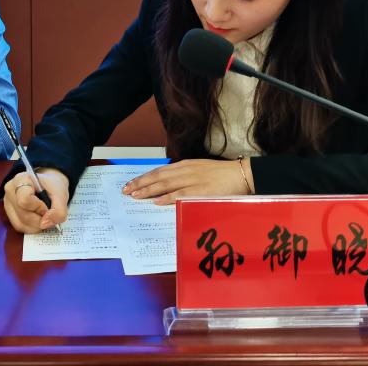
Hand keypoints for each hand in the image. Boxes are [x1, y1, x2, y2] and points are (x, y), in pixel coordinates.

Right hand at [2, 168, 69, 233]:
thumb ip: (59, 210)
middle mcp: (10, 190)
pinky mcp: (9, 213)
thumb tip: (45, 224)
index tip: (47, 207)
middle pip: (23, 214)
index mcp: (21, 179)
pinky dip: (31, 228)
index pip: (25, 199)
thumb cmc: (52, 187)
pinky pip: (19, 226)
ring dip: (36, 226)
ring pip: (20, 223)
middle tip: (48, 214)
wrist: (48, 185)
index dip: (39, 208)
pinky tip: (38, 220)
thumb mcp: (61, 195)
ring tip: (44, 217)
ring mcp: (8, 202)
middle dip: (40, 220)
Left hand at [121, 158, 253, 204]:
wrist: (242, 175)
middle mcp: (186, 170)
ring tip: (135, 195)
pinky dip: (167, 198)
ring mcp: (192, 180)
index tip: (131, 183)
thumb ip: (185, 176)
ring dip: (148, 190)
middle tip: (125, 190)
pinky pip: (180, 194)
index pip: (159, 171)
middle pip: (157, 176)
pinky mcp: (200, 191)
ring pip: (165, 184)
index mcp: (185, 165)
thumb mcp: (200, 170)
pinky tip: (156, 201)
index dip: (144, 177)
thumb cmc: (222, 175)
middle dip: (140, 183)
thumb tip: (168, 187)